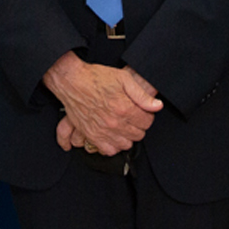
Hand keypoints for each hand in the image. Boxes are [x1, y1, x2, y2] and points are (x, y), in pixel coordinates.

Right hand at [43, 53, 160, 154]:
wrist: (72, 81)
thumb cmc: (96, 78)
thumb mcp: (123, 79)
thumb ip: (142, 95)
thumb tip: (157, 106)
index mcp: (124, 108)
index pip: (147, 122)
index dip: (147, 115)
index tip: (142, 111)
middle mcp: (114, 122)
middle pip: (138, 135)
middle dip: (138, 126)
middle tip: (132, 117)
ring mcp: (102, 131)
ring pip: (126, 145)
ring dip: (127, 136)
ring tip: (124, 126)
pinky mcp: (91, 135)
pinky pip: (109, 151)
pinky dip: (113, 145)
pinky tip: (113, 135)